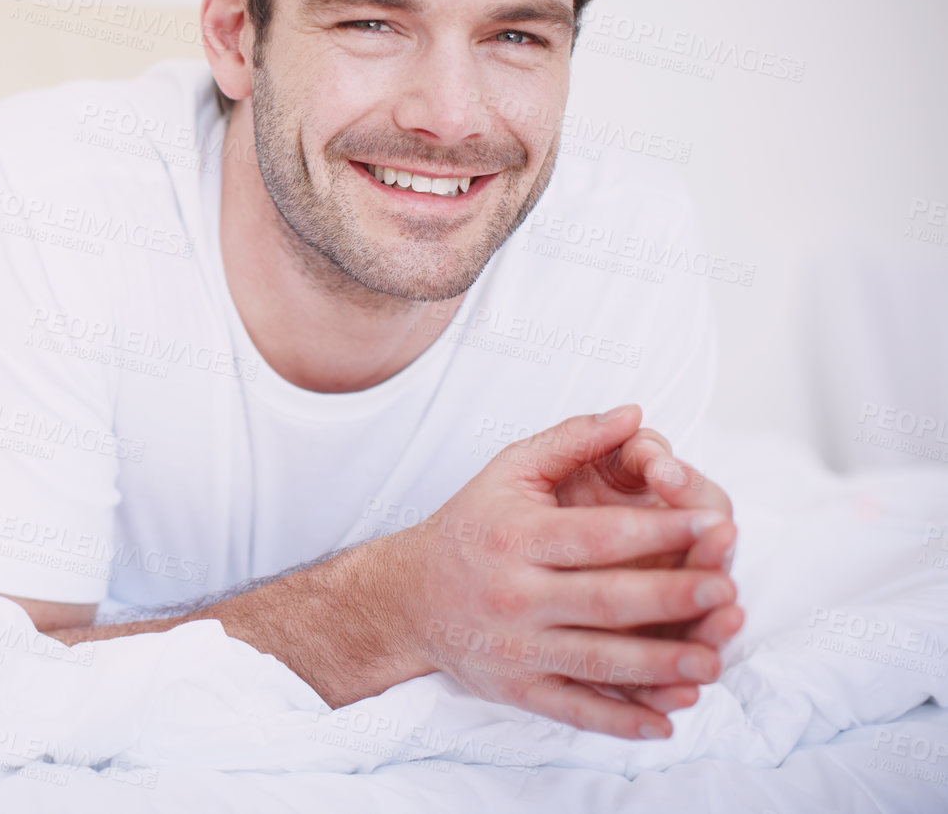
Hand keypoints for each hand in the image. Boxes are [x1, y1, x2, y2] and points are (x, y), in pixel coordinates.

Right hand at [378, 408, 737, 739]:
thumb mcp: (508, 471)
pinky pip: (574, 710)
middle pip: (605, 600)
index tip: (712, 522)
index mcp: (517, 537)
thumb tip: (634, 413)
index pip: (598, 535)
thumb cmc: (471, 527)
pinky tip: (666, 721)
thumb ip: (572, 440)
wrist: (407, 596)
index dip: (658, 528)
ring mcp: (516, 648)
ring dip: (658, 666)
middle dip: (670, 596)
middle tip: (727, 589)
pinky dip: (620, 721)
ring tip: (712, 661)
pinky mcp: (517, 690)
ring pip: (596, 662)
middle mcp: (514, 595)